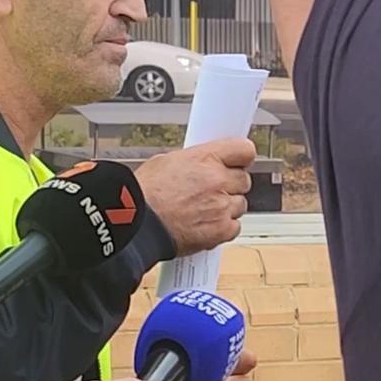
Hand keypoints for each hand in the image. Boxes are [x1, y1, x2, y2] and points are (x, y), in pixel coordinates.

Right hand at [136, 138, 255, 255]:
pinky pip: (235, 227)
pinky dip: (223, 228)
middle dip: (230, 185)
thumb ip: (193, 161)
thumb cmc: (143, 195)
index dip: (241, 157)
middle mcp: (217, 180)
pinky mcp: (221, 230)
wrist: (137, 226)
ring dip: (227, 207)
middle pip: (244, 179)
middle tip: (212, 190)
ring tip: (204, 210)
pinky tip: (205, 225)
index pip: (244, 150)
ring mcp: (221, 206)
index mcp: (205, 158)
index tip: (238, 162)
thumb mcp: (166, 162)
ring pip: (240, 205)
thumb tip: (203, 163)